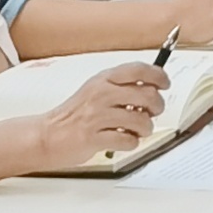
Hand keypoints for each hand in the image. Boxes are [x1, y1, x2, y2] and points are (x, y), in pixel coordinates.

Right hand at [30, 65, 167, 171]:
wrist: (47, 135)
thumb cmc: (75, 114)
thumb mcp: (96, 90)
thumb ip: (121, 86)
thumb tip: (154, 86)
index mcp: (103, 79)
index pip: (139, 70)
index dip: (159, 76)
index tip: (165, 84)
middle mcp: (101, 94)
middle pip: (147, 95)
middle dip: (157, 107)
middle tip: (152, 113)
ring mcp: (97, 116)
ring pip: (141, 120)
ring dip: (145, 128)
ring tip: (136, 131)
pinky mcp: (94, 137)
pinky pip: (128, 141)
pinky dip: (131, 143)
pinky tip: (122, 141)